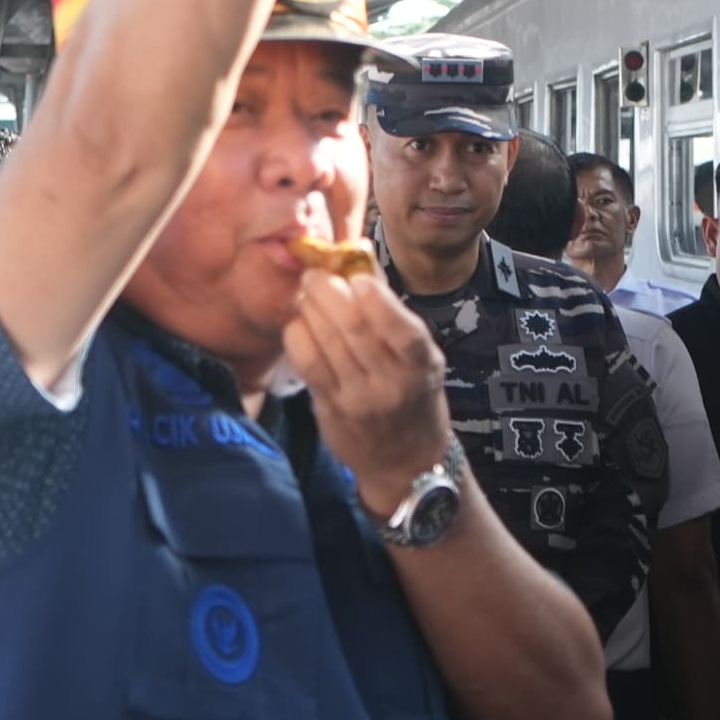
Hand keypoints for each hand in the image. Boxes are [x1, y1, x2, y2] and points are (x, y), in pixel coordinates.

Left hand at [284, 268, 454, 519]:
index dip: (376, 299)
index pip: (402, 332)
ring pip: (325, 342)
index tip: (357, 278)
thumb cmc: (415, 398)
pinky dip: (298, 334)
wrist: (405, 464)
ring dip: (309, 307)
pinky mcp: (328, 409)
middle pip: (353, 329)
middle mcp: (390, 385)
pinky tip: (299, 321)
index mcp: (421, 368)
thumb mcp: (421, 358)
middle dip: (329, 291)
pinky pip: (307, 363)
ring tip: (307, 291)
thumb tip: (361, 256)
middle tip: (317, 273)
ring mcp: (356, 400)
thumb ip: (391, 310)